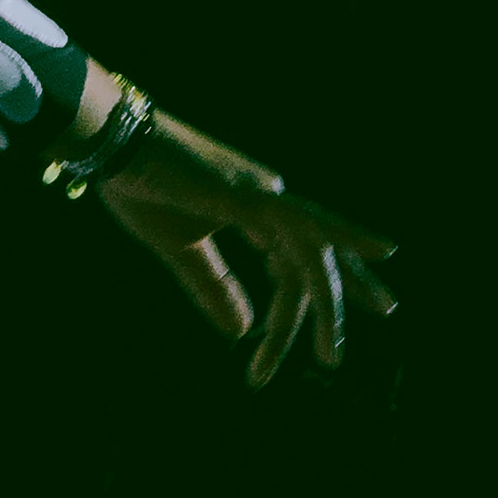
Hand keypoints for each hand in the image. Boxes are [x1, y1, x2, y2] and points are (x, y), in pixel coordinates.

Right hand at [98, 109, 396, 384]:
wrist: (115, 143)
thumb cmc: (141, 187)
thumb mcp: (179, 249)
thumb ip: (213, 287)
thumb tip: (244, 331)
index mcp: (252, 209)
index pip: (294, 259)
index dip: (305, 300)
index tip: (306, 339)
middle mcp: (269, 199)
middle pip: (318, 255)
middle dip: (346, 294)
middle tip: (373, 323)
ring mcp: (264, 195)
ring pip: (315, 254)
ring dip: (328, 305)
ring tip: (331, 354)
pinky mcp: (251, 196)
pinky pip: (307, 226)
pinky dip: (345, 240)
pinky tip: (382, 252)